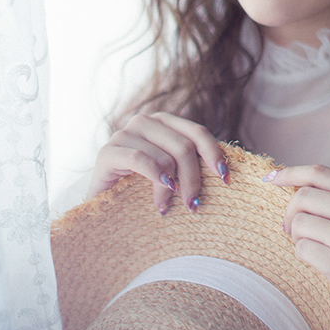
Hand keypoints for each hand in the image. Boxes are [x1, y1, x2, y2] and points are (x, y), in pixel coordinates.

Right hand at [87, 111, 228, 212]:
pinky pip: (141, 160)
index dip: (214, 154)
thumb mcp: (172, 173)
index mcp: (164, 122)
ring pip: (165, 157)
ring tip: (168, 208)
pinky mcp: (107, 151)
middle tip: (194, 205)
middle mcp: (145, 121)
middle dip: (194, 179)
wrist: (103, 206)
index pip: (197, 132)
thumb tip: (226, 171)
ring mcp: (124, 134)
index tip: (225, 180)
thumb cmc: (143, 190)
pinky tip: (160, 200)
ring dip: (171, 188)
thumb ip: (191, 164)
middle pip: (183, 147)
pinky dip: (156, 179)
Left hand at [264, 164, 329, 329]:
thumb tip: (285, 180)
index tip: (271, 179)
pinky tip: (322, 263)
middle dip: (291, 214)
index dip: (290, 173)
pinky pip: (301, 249)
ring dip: (298, 237)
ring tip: (316, 248)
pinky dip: (304, 256)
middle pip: (303, 196)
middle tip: (295, 231)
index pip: (319, 173)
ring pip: (298, 223)